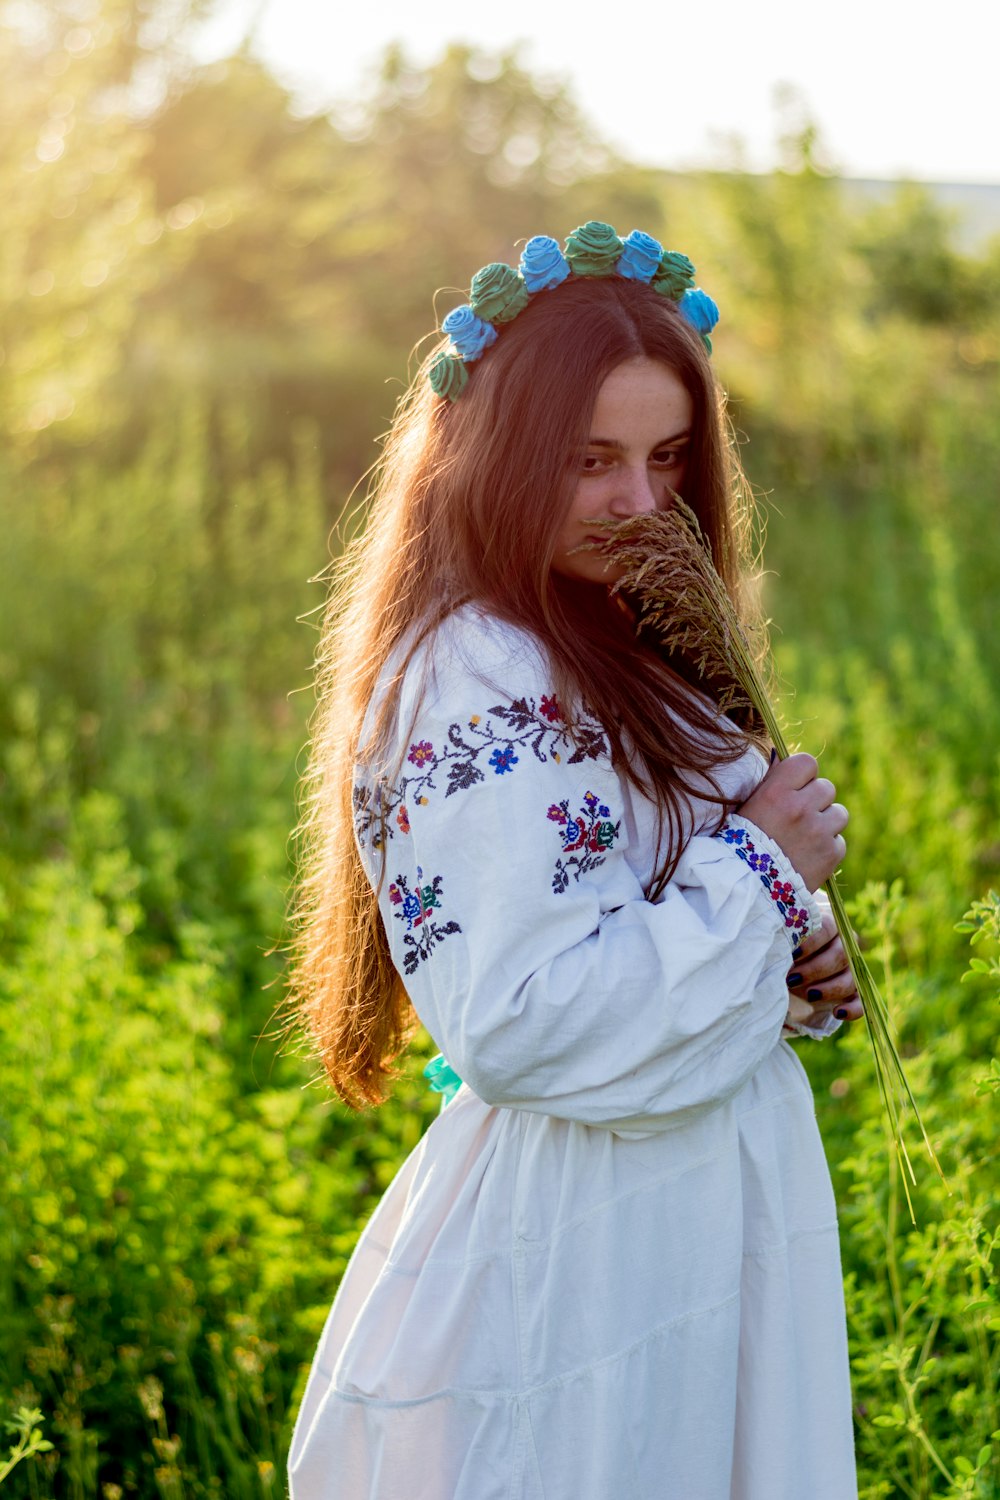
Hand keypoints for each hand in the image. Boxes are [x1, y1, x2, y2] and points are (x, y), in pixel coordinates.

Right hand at [738, 752, 847, 891]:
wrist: (748, 889)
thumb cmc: (742, 844)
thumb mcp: (748, 807)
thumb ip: (770, 782)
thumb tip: (783, 756)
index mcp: (777, 792)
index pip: (807, 763)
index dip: (804, 775)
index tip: (796, 788)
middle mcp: (800, 807)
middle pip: (826, 788)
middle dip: (816, 801)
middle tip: (798, 819)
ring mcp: (818, 831)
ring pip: (839, 813)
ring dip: (826, 823)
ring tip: (806, 838)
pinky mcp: (831, 854)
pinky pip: (839, 841)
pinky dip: (827, 848)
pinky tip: (809, 856)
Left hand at [785, 911, 862, 1027]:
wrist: (791, 969)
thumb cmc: (785, 950)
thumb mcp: (783, 944)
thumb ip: (784, 942)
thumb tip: (776, 950)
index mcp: (829, 926)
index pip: (827, 927)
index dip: (811, 942)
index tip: (793, 955)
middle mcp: (845, 945)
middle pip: (841, 954)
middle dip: (816, 969)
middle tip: (793, 979)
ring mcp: (851, 970)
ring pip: (851, 978)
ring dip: (830, 989)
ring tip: (808, 995)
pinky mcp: (853, 993)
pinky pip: (860, 1001)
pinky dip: (852, 1009)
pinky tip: (837, 1012)